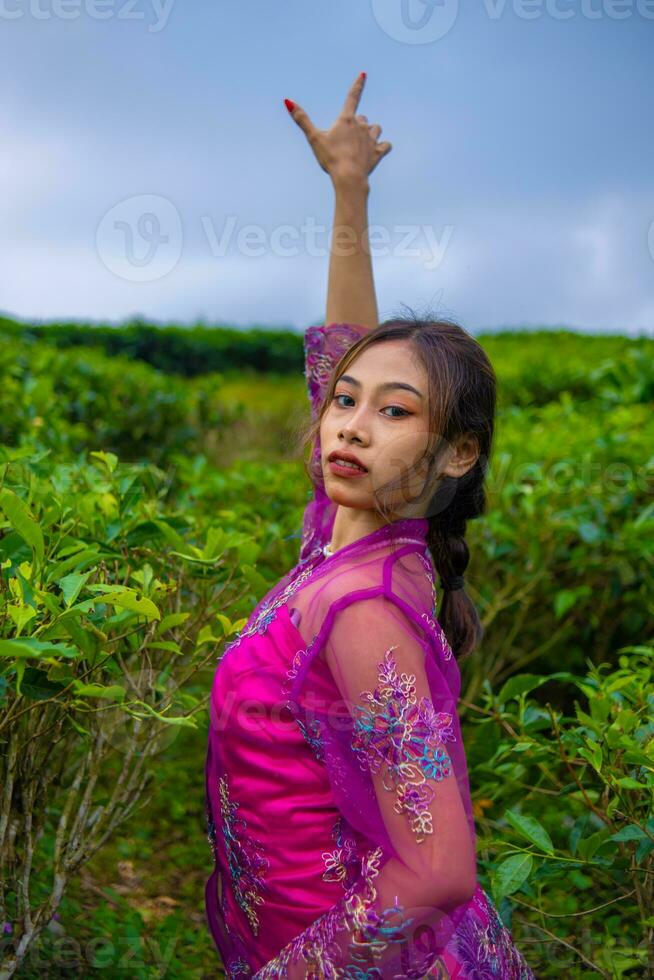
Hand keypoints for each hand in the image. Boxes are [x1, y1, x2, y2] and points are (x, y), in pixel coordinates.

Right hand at [285, 72, 391, 188]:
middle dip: (357, 124)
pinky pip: (386, 145)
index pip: (352, 97)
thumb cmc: (330, 158)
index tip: (363, 74)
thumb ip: (302, 119)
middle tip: (347, 138)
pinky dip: (383, 147)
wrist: (349, 177)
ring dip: (371, 132)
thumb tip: (288, 101)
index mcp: (346, 120)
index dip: (358, 85)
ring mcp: (371, 139)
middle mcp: (361, 126)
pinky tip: (377, 151)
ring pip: (376, 128)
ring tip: (362, 143)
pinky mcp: (378, 153)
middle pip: (362, 118)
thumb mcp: (314, 138)